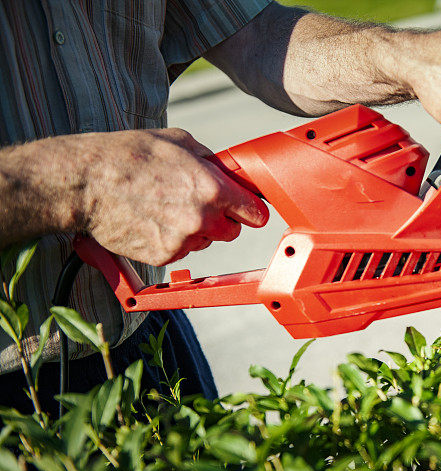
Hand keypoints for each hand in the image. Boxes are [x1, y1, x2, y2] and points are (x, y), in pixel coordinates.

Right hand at [76, 128, 267, 265]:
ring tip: (165, 208)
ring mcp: (182, 241)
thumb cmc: (128, 156)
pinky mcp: (163, 255)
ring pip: (205, 242)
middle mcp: (202, 219)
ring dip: (195, 230)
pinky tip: (152, 220)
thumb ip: (211, 160)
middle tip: (199, 205)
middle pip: (232, 232)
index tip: (249, 211)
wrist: (85, 183)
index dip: (251, 211)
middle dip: (222, 220)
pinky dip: (172, 241)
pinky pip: (180, 252)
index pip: (254, 213)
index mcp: (212, 189)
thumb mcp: (178, 142)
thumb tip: (227, 170)